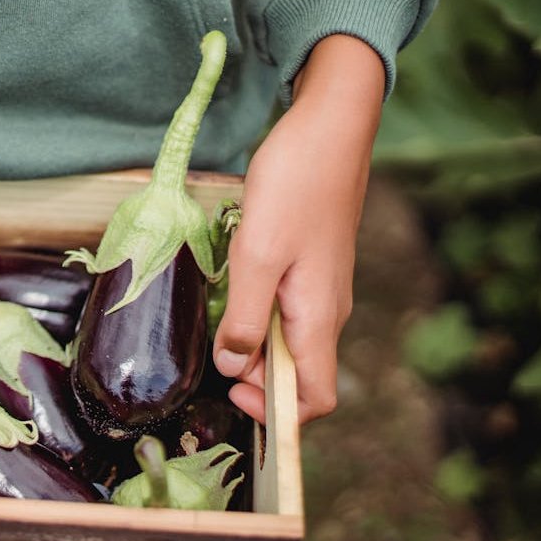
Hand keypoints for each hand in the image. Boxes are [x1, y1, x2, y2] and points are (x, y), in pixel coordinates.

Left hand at [212, 35, 384, 423]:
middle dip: (253, 375)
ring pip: (286, 340)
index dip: (276, 412)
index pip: (316, 399)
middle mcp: (326, 312)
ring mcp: (319, 289)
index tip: (232, 392)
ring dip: (250, 342)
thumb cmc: (296, 184)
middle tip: (210, 349)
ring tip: (215, 315)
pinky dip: (256, 313)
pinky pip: (283, 309)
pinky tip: (230, 288)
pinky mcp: (309, 267)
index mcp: (318, 318)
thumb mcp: (257, 254)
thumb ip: (243, 317)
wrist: (330, 128)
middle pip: (295, 373)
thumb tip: (233, 366)